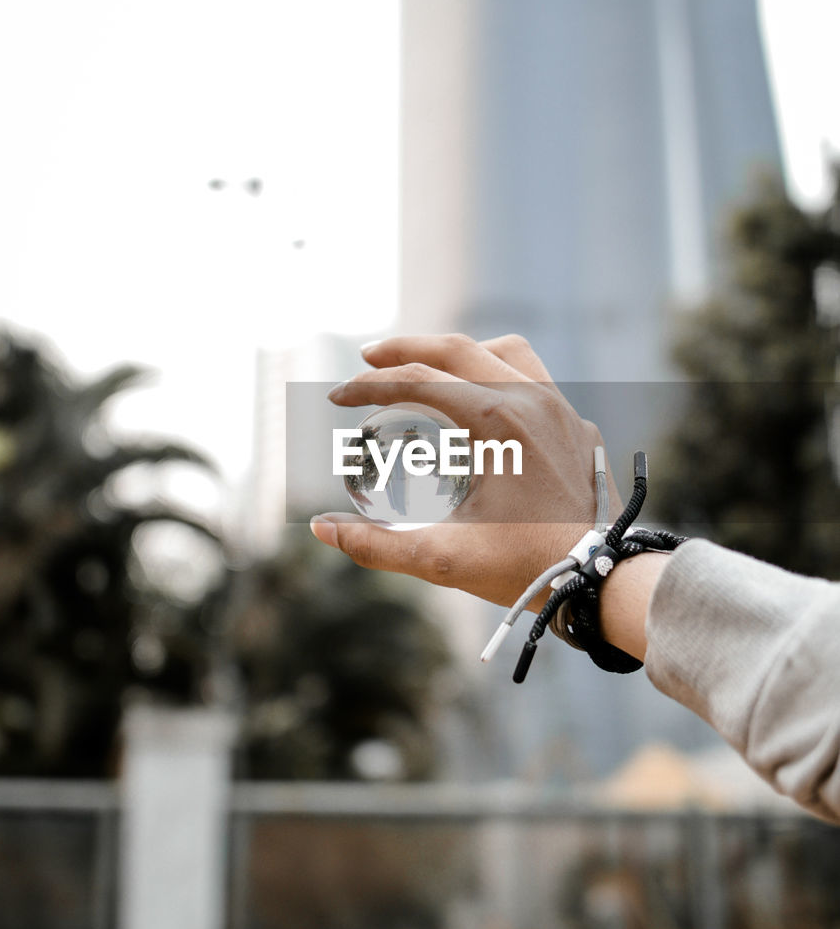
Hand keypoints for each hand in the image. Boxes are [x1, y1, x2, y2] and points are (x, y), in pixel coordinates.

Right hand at [310, 333, 622, 610]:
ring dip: (460, 354)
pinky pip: (536, 379)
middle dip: (406, 350)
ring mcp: (560, 409)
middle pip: (457, 351)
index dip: (369, 386)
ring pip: (504, 353)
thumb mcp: (443, 558)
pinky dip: (500, 376)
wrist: (604, 578)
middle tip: (369, 359)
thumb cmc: (527, 567)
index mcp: (496, 420)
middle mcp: (530, 400)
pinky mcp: (578, 427)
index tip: (337, 398)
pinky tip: (485, 403)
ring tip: (429, 368)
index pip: (418, 382)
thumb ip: (377, 545)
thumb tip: (322, 529)